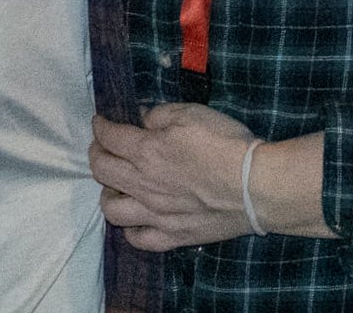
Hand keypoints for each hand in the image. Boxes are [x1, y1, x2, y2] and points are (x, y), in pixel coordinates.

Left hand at [90, 103, 257, 251]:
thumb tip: (141, 119)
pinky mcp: (173, 236)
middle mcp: (143, 185)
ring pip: (112, 210)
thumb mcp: (191, 113)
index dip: (100, 126)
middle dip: (96, 154)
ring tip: (116, 186)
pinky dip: (131, 230)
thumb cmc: (225, 144)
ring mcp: (156, 214)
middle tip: (103, 148)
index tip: (101, 122)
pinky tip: (136, 220)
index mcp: (145, 151)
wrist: (255, 187)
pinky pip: (139, 239)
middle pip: (102, 171)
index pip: (109, 137)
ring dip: (107, 194)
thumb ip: (159, 115)